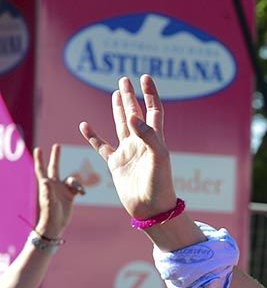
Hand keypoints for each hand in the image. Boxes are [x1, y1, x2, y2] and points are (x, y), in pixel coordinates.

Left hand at [33, 144, 83, 239]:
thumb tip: (45, 180)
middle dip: (56, 157)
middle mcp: (54, 185)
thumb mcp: (49, 203)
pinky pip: (78, 187)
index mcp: (47, 185)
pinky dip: (81, 189)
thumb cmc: (50, 214)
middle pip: (55, 167)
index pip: (42, 169)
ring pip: (71, 179)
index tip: (38, 148)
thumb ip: (47, 191)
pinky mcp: (70, 195)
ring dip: (77, 183)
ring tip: (80, 191)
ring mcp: (62, 190)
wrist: (56, 224)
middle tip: (57, 145)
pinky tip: (83, 194)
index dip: (40, 159)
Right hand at [78, 75, 176, 218]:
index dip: (150, 94)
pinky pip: (102, 146)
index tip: (144, 77)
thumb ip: (148, 136)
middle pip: (135, 114)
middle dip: (131, 97)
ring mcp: (128, 152)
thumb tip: (132, 116)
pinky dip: (93, 136)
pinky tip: (85, 125)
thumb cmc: (160, 185)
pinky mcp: (116, 164)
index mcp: (155, 139)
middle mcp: (141, 143)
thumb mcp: (158, 158)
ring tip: (116, 93)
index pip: (154, 111)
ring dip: (118, 110)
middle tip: (124, 80)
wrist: (151, 209)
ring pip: (121, 125)